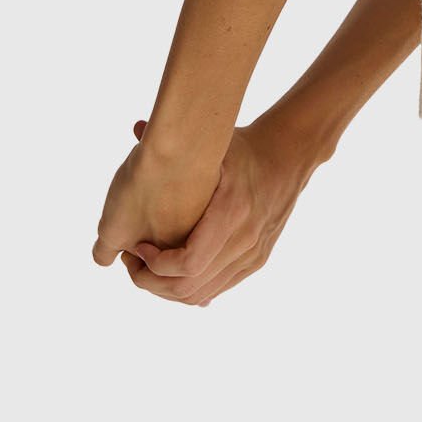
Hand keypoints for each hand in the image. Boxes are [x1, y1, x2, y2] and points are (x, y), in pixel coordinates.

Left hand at [98, 113, 321, 305]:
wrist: (287, 159)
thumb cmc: (243, 150)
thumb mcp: (214, 144)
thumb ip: (177, 140)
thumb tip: (137, 127)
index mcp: (232, 214)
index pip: (188, 263)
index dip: (154, 264)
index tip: (136, 247)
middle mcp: (245, 241)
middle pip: (188, 287)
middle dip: (152, 282)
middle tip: (133, 262)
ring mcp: (252, 255)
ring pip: (200, 295)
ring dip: (167, 289)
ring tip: (148, 267)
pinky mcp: (256, 262)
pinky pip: (215, 289)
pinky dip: (189, 289)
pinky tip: (171, 273)